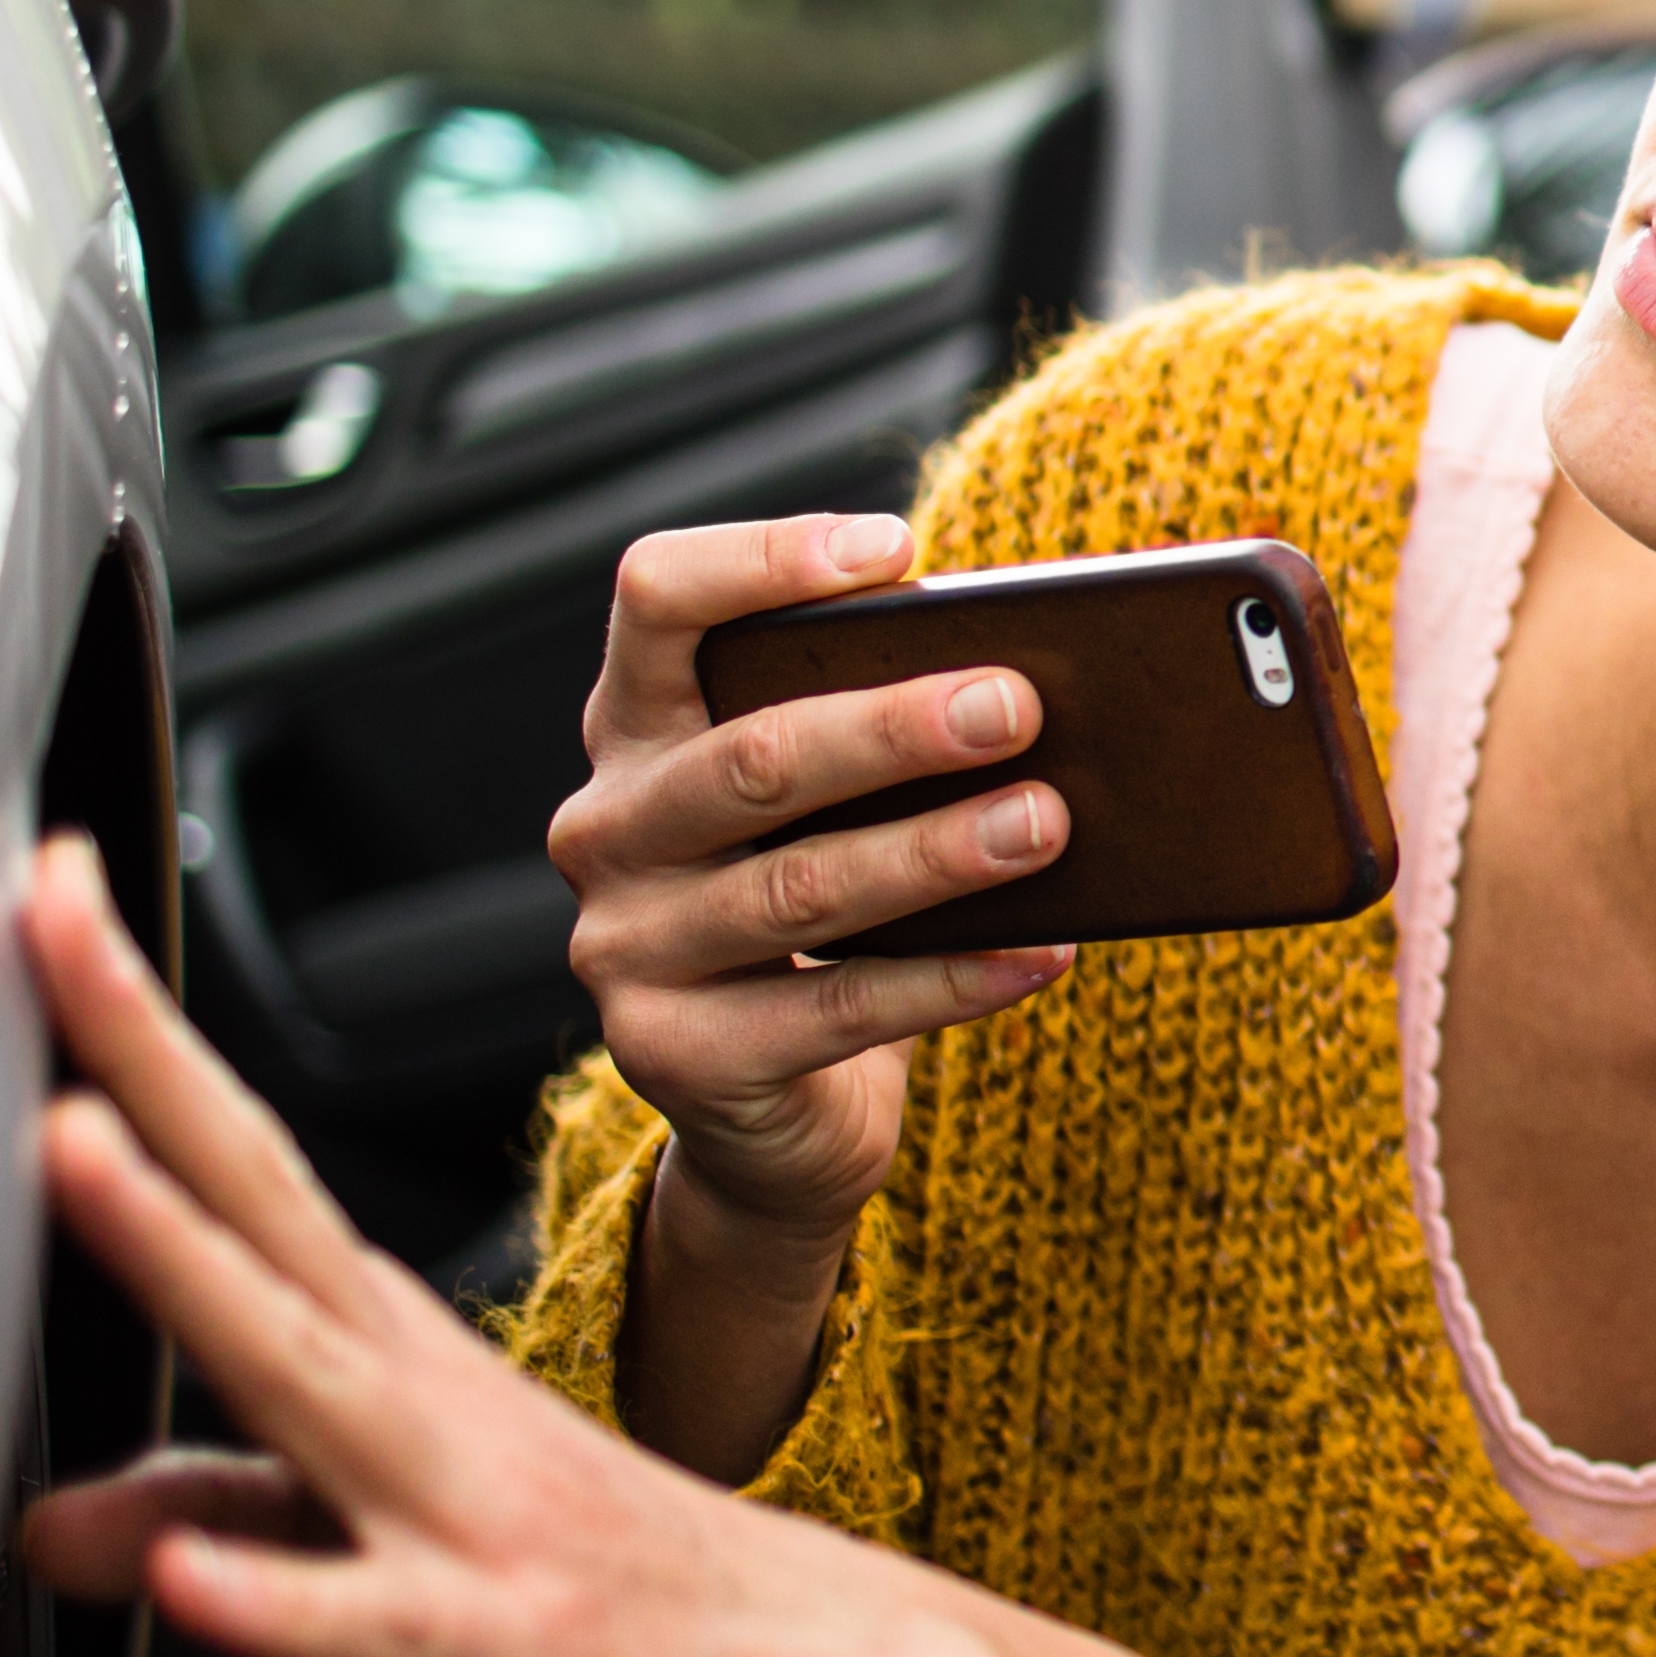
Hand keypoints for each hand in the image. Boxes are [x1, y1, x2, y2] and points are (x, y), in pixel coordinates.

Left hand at [12, 840, 997, 1656]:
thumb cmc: (622, 1603)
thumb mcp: (393, 1555)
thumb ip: (227, 1523)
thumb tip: (49, 1527)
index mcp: (393, 1349)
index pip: (241, 1166)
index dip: (134, 1037)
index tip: (48, 888)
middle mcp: (421, 1396)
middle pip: (260, 1204)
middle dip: (142, 1055)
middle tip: (45, 907)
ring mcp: (466, 1512)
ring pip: (301, 1369)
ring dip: (183, 1251)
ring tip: (69, 1144)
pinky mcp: (505, 1645)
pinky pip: (374, 1622)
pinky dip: (275, 1596)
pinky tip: (185, 1577)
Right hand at [547, 510, 1078, 1258]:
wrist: (768, 1108)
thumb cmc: (820, 911)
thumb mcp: (825, 805)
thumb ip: (879, 729)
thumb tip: (1037, 677)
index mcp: (635, 729)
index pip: (654, 600)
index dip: (761, 562)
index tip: (894, 549)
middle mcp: (608, 829)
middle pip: (749, 756)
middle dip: (891, 728)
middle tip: (1016, 705)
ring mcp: (629, 949)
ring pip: (798, 886)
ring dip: (935, 852)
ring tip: (1047, 823)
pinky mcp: (680, 1056)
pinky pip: (836, 1010)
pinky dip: (953, 979)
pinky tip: (1042, 952)